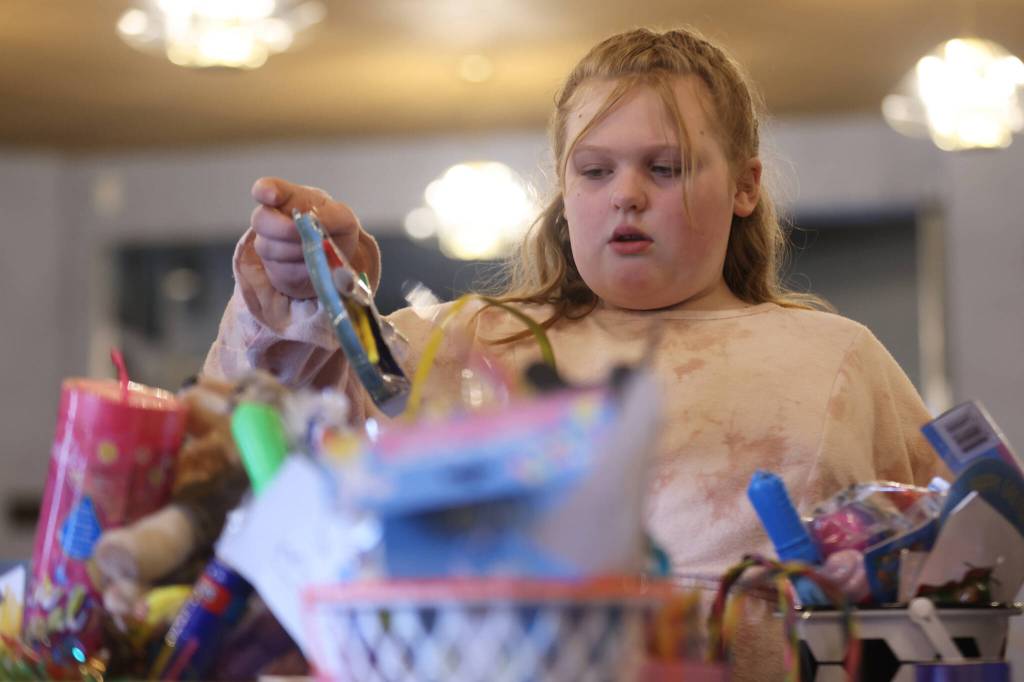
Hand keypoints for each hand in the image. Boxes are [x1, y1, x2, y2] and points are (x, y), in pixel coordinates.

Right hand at [250, 177, 372, 299]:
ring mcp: (268, 244)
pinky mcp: (273, 270)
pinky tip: (313, 265)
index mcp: (287, 198)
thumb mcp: (342, 217)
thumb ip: (329, 215)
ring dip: (296, 251)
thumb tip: (313, 220)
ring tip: (317, 250)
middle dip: (283, 228)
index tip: (270, 195)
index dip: (264, 191)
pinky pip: (281, 271)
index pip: (266, 188)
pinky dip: (301, 270)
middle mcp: (271, 219)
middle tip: (303, 234)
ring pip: (269, 248)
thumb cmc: (335, 227)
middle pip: (261, 220)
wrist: (337, 256)